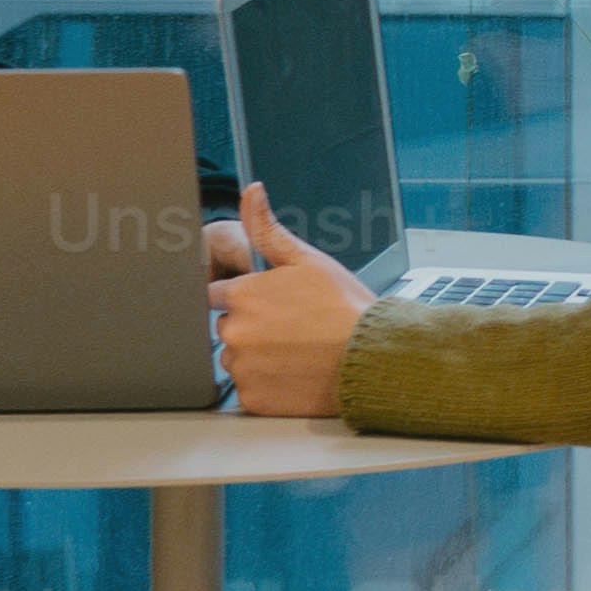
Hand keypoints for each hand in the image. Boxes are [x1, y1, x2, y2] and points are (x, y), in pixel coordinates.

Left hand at [212, 184, 369, 420]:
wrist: (374, 358)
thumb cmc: (346, 308)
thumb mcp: (309, 260)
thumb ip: (269, 229)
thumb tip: (250, 192)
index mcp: (244, 293)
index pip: (217, 294)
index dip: (245, 298)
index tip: (271, 306)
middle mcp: (236, 330)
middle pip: (227, 327)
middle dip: (250, 327)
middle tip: (292, 329)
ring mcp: (243, 367)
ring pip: (235, 359)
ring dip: (256, 357)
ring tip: (296, 352)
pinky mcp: (253, 398)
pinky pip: (248, 389)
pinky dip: (266, 385)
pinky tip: (294, 373)